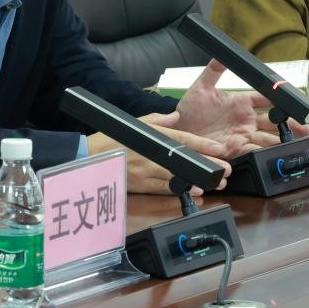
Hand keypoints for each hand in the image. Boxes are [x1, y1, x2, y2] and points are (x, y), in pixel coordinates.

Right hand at [87, 110, 231, 194]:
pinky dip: (178, 190)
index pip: (181, 139)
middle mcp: (149, 154)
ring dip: (196, 180)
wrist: (84, 158)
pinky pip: (162, 189)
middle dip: (206, 165)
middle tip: (224, 170)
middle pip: (184, 161)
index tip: (219, 148)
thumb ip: (155, 120)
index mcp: (148, 137)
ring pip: (176, 177)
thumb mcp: (130, 125)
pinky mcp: (138, 186)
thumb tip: (176, 116)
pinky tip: (191, 191)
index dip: (202, 144)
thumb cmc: (106, 140)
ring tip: (212, 183)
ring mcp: (144, 172)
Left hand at [173, 59, 308, 156]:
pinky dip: (264, 151)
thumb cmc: (190, 108)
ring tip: (297, 140)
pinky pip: (253, 151)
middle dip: (290, 123)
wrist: (178, 129)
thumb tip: (222, 54)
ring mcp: (242, 134)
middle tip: (304, 126)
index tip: (293, 101)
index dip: (280, 100)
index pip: (266, 98)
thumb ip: (213, 71)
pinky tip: (275, 152)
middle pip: (273, 120)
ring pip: (267, 137)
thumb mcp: (201, 87)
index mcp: (241, 102)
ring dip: (282, 139)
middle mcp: (245, 119)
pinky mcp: (235, 149)